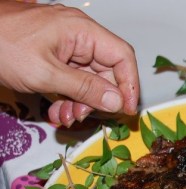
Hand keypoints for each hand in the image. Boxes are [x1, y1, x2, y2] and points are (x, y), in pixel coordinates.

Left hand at [0, 1, 139, 126]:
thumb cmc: (1, 46)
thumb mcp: (46, 73)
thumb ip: (85, 88)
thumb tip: (117, 101)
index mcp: (81, 30)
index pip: (122, 56)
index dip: (129, 85)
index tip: (127, 110)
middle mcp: (78, 35)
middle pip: (106, 70)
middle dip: (98, 98)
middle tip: (85, 117)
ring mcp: (65, 44)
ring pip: (88, 78)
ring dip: (81, 101)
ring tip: (66, 116)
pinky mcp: (53, 54)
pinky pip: (71, 77)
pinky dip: (68, 96)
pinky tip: (57, 109)